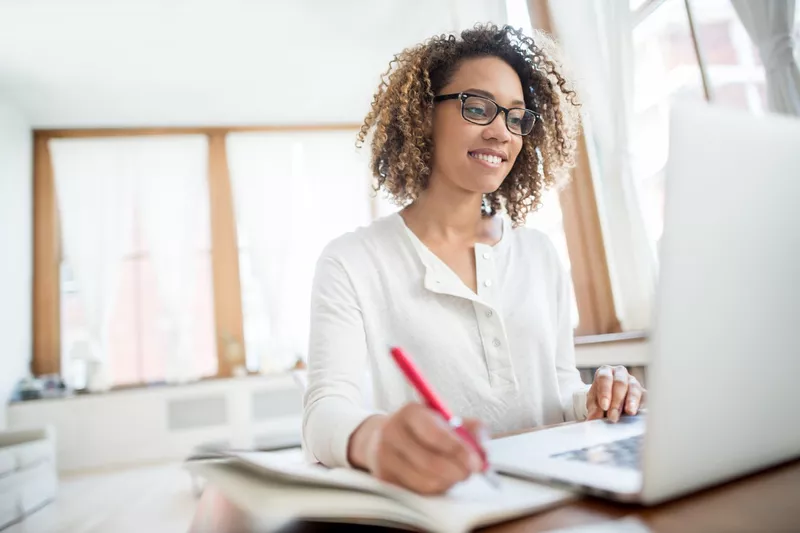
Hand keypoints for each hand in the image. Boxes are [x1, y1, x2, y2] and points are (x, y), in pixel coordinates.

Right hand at [347, 403, 486, 494]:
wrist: (387, 436)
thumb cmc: (426, 427)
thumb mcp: (449, 419)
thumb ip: (472, 430)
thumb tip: (483, 453)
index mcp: (411, 412)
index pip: (435, 434)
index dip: (458, 450)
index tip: (477, 463)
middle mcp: (392, 432)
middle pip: (429, 462)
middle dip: (457, 471)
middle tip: (470, 472)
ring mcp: (384, 456)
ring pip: (425, 480)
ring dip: (447, 481)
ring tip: (453, 473)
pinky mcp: (383, 477)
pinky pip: (416, 491)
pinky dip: (434, 489)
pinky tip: (438, 478)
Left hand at [586, 365, 645, 421]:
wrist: (609, 400)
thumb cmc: (600, 398)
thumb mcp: (593, 402)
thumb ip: (594, 409)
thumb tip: (593, 418)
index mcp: (605, 371)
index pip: (604, 378)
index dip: (605, 392)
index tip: (604, 406)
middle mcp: (620, 373)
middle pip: (620, 383)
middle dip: (617, 400)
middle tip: (613, 416)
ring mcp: (633, 381)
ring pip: (634, 388)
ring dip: (631, 401)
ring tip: (630, 412)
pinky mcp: (643, 392)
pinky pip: (645, 397)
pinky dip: (642, 404)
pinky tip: (640, 412)